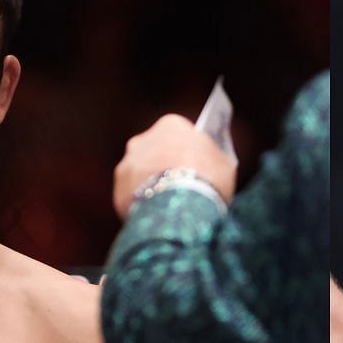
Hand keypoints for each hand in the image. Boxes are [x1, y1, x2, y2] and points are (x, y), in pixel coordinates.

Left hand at [112, 115, 236, 220]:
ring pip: (140, 174)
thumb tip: (211, 160)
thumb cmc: (208, 181)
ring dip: (150, 185)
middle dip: (164, 165)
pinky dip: (142, 204)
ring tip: (167, 206)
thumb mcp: (223, 165)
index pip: (179, 134)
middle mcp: (143, 139)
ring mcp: (127, 164)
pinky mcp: (119, 190)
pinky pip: (133, 196)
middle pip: (155, 151)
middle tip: (180, 186)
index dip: (188, 151)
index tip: (195, 164)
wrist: (181, 208)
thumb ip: (212, 157)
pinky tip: (156, 217)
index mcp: (170, 125)